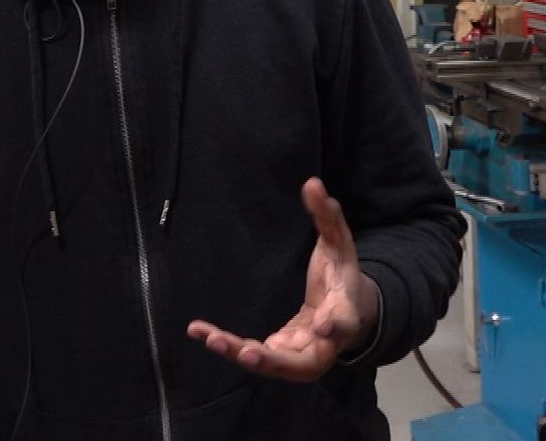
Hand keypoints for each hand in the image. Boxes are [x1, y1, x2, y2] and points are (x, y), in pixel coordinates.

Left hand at [186, 178, 378, 382]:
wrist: (347, 308)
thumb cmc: (341, 273)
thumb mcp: (339, 242)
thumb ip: (327, 215)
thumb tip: (313, 183)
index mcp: (344, 311)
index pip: (344, 322)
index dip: (336, 326)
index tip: (323, 326)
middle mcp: (325, 342)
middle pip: (305, 363)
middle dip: (275, 360)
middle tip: (247, 352)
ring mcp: (302, 351)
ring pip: (274, 364)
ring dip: (243, 354)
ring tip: (212, 339)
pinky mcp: (282, 352)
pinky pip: (256, 355)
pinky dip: (231, 347)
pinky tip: (201, 333)